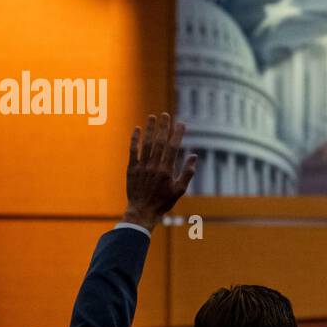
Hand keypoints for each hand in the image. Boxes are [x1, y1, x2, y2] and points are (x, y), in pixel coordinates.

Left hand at [123, 113, 196, 229]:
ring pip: (146, 144)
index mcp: (167, 171)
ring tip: (152, 116)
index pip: (173, 148)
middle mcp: (154, 166)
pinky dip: (135, 139)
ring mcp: (142, 166)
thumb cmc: (163, 202)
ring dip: (150, 129)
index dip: (177, 134)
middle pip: (159, 142)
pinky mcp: (132, 168)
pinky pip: (133, 151)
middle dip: (163, 127)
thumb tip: (194, 157)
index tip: (181, 124)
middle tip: (165, 114)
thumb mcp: (179, 190)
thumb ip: (187, 173)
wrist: (142, 211)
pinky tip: (137, 129)